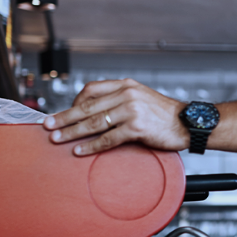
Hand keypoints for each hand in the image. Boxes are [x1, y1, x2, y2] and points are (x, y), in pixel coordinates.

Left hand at [43, 78, 190, 155]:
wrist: (189, 123)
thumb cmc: (165, 115)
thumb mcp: (141, 98)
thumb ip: (120, 100)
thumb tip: (94, 112)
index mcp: (126, 85)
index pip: (91, 89)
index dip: (74, 102)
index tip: (63, 113)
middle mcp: (127, 94)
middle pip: (87, 106)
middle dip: (64, 117)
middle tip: (48, 126)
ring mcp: (132, 110)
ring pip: (94, 122)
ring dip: (72, 132)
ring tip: (58, 139)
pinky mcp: (136, 127)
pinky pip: (107, 138)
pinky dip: (91, 146)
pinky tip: (80, 151)